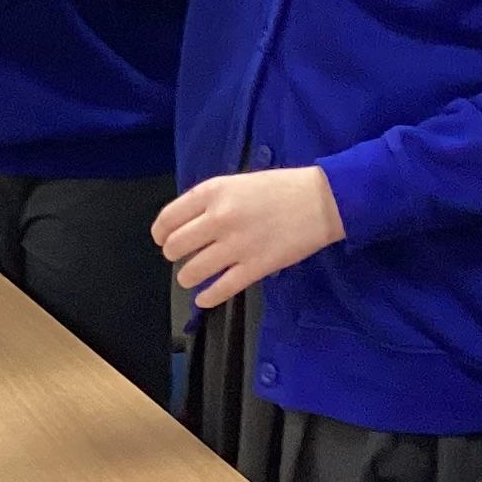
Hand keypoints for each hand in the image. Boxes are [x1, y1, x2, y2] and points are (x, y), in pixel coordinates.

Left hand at [154, 166, 343, 309]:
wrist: (321, 201)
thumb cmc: (281, 188)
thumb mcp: (238, 183)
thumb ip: (210, 201)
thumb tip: (186, 223)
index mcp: (213, 192)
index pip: (168, 218)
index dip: (160, 233)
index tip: (162, 239)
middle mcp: (219, 218)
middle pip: (175, 246)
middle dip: (173, 255)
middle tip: (182, 256)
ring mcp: (236, 245)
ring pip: (191, 271)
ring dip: (187, 277)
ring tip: (191, 277)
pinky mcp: (255, 268)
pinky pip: (220, 290)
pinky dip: (207, 298)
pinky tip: (204, 298)